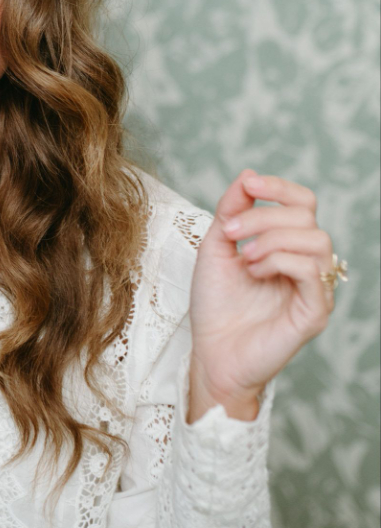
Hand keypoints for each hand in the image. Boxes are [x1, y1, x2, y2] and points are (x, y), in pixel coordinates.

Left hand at [188, 170, 335, 421]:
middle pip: (307, 217)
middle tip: (230, 233)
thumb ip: (231, 210)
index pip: (303, 203)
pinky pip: (313, 272)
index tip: (250, 186)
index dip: (280, 188)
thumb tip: (248, 175)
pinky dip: (280, 261)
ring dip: (273, 239)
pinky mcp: (315, 312)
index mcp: (287, 245)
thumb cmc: (215, 304)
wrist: (210, 352)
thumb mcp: (216, 246)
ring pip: (316, 240)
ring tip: (244, 257)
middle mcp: (306, 263)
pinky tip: (255, 271)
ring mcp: (314, 288)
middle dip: (263, 217)